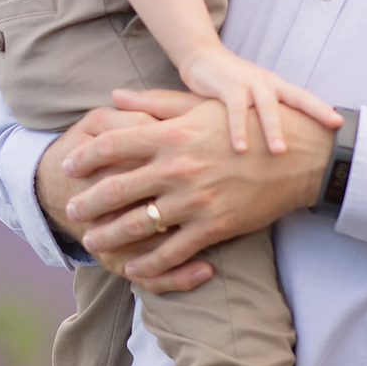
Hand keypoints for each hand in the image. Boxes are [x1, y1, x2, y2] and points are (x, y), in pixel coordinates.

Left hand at [58, 88, 328, 290]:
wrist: (298, 156)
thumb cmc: (247, 126)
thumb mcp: (202, 106)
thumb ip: (155, 102)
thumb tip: (115, 96)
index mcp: (172, 135)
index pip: (112, 145)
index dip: (84, 157)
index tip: (68, 166)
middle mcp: (177, 168)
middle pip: (115, 189)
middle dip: (86, 204)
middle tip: (71, 211)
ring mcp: (195, 200)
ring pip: (137, 225)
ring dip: (108, 237)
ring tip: (91, 243)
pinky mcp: (214, 226)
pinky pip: (171, 251)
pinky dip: (148, 264)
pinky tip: (132, 269)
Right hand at [176, 42, 340, 155]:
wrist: (200, 56)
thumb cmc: (228, 83)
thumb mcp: (250, 97)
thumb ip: (263, 115)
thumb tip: (281, 145)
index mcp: (275, 86)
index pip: (304, 97)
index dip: (322, 109)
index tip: (340, 123)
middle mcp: (267, 82)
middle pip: (295, 98)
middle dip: (312, 115)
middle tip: (325, 135)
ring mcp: (248, 82)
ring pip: (266, 106)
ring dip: (273, 129)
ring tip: (279, 151)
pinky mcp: (227, 85)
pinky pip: (235, 109)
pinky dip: (238, 129)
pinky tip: (240, 148)